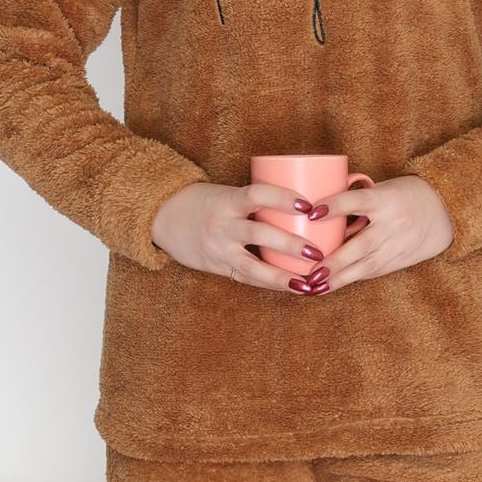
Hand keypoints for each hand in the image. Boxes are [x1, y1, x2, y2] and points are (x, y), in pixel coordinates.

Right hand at [149, 180, 350, 292]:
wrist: (163, 217)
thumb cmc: (206, 201)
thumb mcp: (229, 192)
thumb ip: (260, 198)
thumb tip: (308, 200)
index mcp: (228, 200)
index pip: (257, 195)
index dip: (282, 198)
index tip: (307, 205)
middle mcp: (222, 225)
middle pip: (259, 234)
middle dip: (290, 245)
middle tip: (317, 252)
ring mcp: (219, 249)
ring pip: (253, 266)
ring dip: (283, 276)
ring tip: (309, 284)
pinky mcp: (218, 267)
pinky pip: (248, 279)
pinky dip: (272, 284)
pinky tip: (295, 289)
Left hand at [286, 175, 453, 291]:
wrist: (444, 212)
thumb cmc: (404, 195)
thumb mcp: (382, 189)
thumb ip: (354, 199)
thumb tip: (315, 211)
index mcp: (385, 199)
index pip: (357, 200)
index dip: (335, 206)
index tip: (312, 212)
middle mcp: (393, 224)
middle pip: (362, 245)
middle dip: (335, 261)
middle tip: (310, 272)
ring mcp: (397, 246)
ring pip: (366, 266)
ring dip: (338, 278)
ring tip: (313, 287)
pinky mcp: (398, 261)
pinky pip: (371, 272)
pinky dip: (348, 279)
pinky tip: (328, 286)